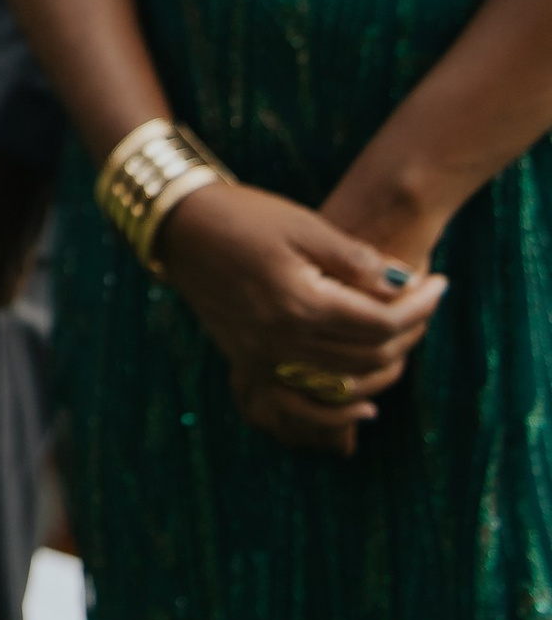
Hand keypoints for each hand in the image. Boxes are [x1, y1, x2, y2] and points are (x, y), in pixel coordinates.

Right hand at [157, 181, 444, 455]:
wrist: (180, 230)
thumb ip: (357, 260)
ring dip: (385, 363)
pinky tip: (367, 399)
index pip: (382, 322)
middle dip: (410, 331)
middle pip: (371, 356)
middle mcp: (284, 343)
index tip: (440, 284)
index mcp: (301, 304)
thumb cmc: (243, 217)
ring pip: (347, 382)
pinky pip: (309, 398)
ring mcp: (265, 360)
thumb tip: (406, 284)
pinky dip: (342, 402)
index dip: (421, 306)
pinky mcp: (252, 366)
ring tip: (405, 333)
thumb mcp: (304, 226)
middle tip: (426, 303)